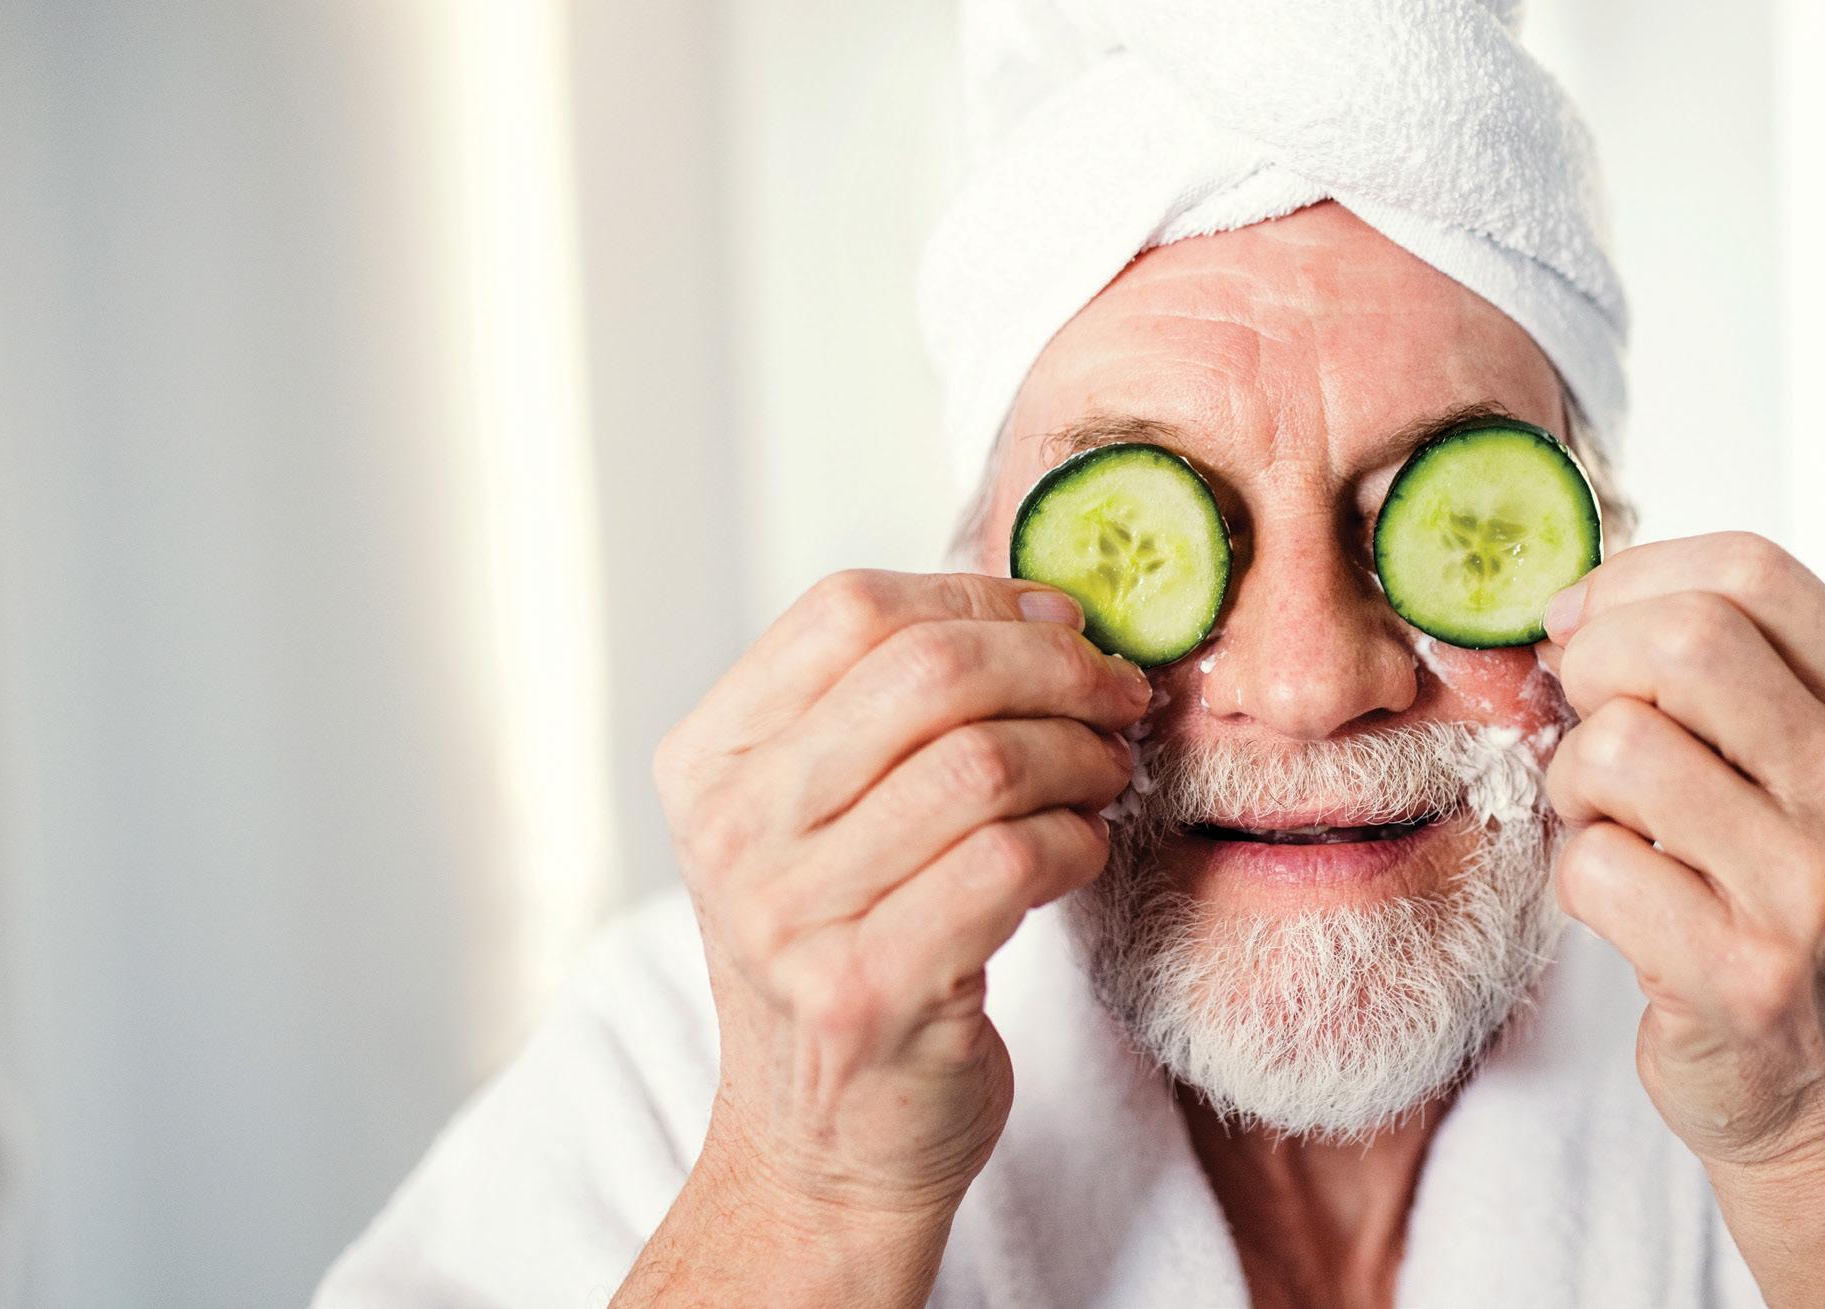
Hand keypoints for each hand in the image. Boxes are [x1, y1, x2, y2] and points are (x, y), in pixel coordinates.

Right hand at [619, 570, 1145, 1305]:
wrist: (825, 1147)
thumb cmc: (848, 950)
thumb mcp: (817, 818)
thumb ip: (889, 710)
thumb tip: (1048, 606)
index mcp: (708, 762)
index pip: (848, 611)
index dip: (976, 597)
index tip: (1059, 623)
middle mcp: (732, 833)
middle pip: (926, 674)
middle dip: (1054, 667)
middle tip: (1116, 693)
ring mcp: (790, 919)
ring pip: (983, 764)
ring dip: (1080, 755)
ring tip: (1105, 772)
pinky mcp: (868, 994)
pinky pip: (1011, 863)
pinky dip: (1075, 840)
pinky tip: (1079, 852)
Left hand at [1541, 532, 1824, 1301]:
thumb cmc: (1787, 902)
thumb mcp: (1800, 770)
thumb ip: (1719, 678)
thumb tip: (1575, 598)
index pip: (1750, 570)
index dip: (1631, 581)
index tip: (1582, 626)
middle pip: (1682, 641)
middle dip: (1591, 667)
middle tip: (1583, 723)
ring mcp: (1812, 888)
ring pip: (1621, 749)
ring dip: (1573, 781)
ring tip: (1606, 824)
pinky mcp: (1742, 976)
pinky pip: (1594, 866)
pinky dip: (1575, 877)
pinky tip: (1618, 902)